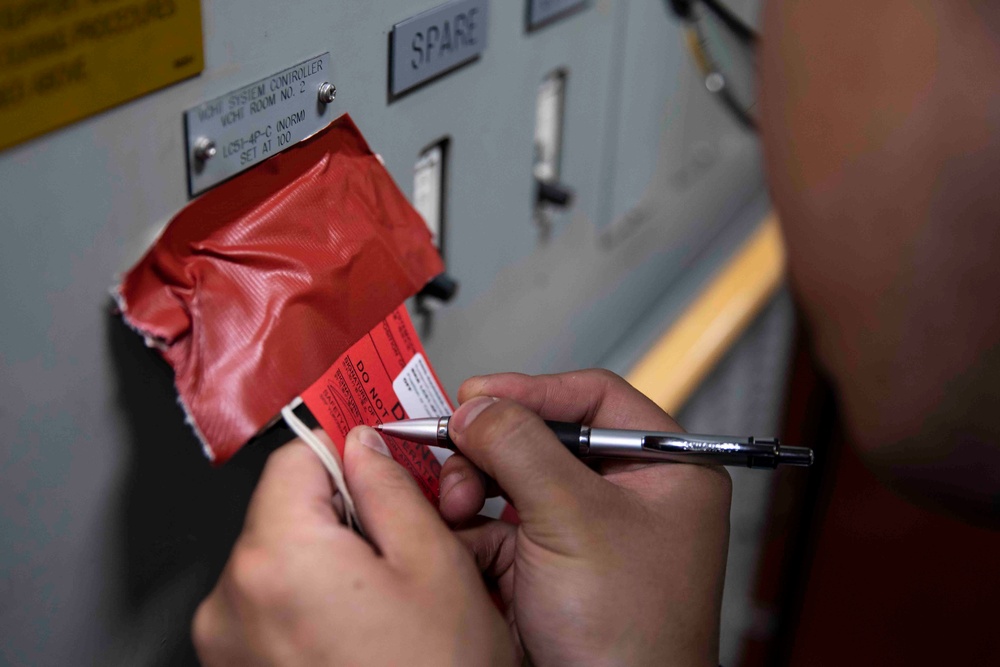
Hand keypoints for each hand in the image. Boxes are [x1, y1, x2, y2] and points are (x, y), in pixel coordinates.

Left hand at [193, 428, 513, 665]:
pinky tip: (361, 627)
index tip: (372, 456)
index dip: (344, 451)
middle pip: (284, 510)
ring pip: (280, 558)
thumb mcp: (434, 566)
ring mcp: (228, 644)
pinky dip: (310, 601)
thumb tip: (364, 447)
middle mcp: (233, 599)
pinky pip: (270, 606)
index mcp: (278, 557)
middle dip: (341, 512)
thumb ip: (390, 489)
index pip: (294, 457)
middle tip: (399, 536)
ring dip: (328, 558)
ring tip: (385, 596)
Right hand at [438, 370, 731, 665]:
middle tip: (451, 444)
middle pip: (545, 437)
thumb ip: (521, 448)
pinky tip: (454, 528)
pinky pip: (496, 523)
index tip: (479, 393)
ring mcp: (583, 531)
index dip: (534, 389)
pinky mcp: (546, 564)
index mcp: (664, 471)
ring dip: (473, 483)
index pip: (596, 399)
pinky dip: (469, 523)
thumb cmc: (630, 634)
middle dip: (492, 445)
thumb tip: (478, 405)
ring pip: (512, 479)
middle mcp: (626, 495)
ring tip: (455, 502)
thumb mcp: (574, 520)